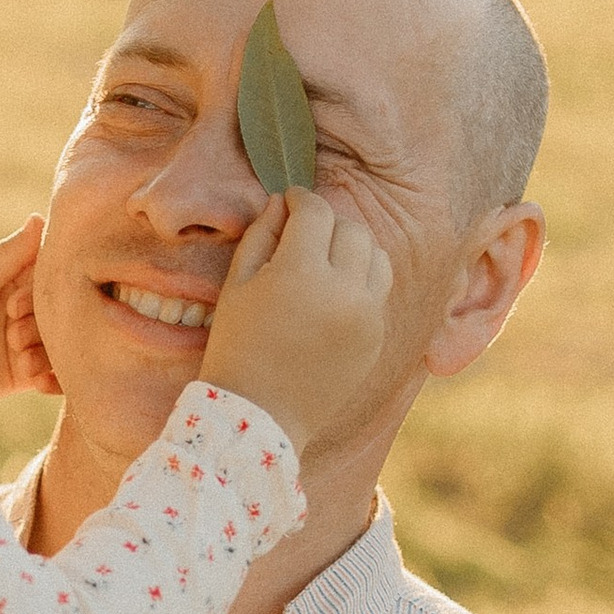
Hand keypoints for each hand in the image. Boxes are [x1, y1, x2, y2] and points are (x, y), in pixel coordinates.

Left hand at [0, 218, 59, 421]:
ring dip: (44, 350)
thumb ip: (10, 252)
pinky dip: (52, 377)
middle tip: (11, 330)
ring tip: (16, 357)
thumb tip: (42, 216)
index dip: (46, 286)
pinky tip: (32, 378)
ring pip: (62, 340)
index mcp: (9, 275)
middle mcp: (21, 305)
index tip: (16, 301)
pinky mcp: (24, 373)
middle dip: (41, 322)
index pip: (51, 269)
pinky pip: (56, 372)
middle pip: (62, 307)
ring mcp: (24, 339)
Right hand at [199, 190, 391, 452]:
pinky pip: (378, 291)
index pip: (315, 212)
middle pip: (351, 228)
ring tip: (328, 256)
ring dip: (353, 246)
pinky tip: (334, 291)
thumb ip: (260, 236)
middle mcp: (343, 290)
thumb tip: (280, 203)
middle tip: (305, 230)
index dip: (300, 198)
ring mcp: (366, 316)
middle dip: (328, 221)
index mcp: (301, 273)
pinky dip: (360, 281)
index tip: (290, 200)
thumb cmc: (237, 347)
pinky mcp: (376, 337)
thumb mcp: (236, 286)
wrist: (260, 415)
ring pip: (376, 255)